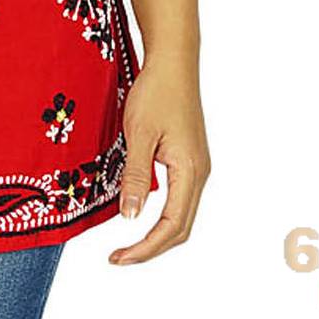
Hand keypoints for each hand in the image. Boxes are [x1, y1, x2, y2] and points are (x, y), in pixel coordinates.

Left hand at [107, 56, 209, 265]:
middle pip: (180, 227)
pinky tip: (139, 209)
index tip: (120, 257)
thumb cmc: (156, 92)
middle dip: (151, 247)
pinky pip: (178, 196)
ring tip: (127, 242)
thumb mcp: (139, 135)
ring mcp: (196, 166)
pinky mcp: (189, 157)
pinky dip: (161, 214)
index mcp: (190, 171)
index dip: (146, 247)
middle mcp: (199, 173)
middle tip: (119, 257)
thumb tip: (130, 218)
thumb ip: (135, 177)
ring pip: (181, 214)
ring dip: (156, 233)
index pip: (172, 226)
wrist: (173, 61)